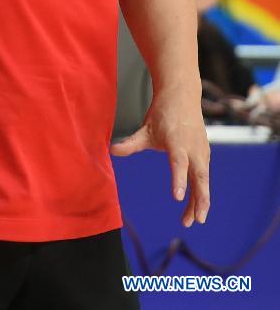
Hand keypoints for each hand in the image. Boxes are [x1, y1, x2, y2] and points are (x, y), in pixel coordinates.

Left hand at [111, 91, 209, 227]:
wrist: (182, 96)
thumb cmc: (163, 114)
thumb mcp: (146, 128)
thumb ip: (131, 143)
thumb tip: (112, 151)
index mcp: (177, 141)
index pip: (179, 163)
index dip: (178, 179)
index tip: (177, 197)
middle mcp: (193, 148)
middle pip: (199, 177)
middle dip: (199, 200)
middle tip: (195, 221)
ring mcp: (202, 151)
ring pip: (204, 180)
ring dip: (201, 201)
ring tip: (194, 220)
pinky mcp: (205, 154)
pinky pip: (204, 176)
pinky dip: (202, 191)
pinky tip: (196, 206)